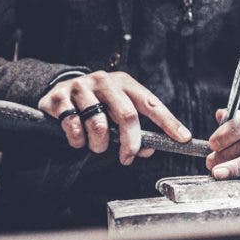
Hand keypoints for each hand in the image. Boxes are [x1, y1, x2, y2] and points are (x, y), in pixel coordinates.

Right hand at [37, 71, 190, 164]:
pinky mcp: (59, 97)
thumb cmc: (95, 104)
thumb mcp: (116, 110)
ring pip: (99, 125)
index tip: (182, 138)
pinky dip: (77, 140)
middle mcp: (105, 81)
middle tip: (127, 158)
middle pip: (127, 115)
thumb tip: (148, 150)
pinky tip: (77, 139)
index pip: (151, 103)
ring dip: (99, 144)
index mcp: (125, 83)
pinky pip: (73, 127)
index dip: (168, 122)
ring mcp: (81, 87)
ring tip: (97, 146)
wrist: (58, 89)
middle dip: (130, 142)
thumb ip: (134, 128)